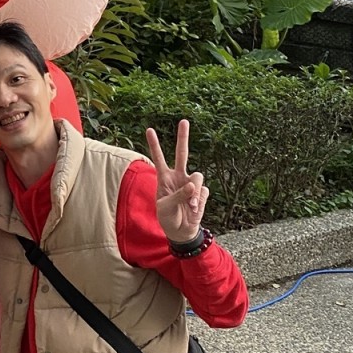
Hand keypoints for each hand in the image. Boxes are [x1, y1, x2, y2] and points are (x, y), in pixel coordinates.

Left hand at [145, 121, 208, 244]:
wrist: (181, 231)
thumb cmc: (168, 218)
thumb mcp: (166, 207)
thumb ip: (178, 195)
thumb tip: (193, 185)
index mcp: (164, 178)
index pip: (159, 158)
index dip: (155, 144)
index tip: (149, 129)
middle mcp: (178, 177)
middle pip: (182, 153)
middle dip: (183, 137)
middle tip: (184, 121)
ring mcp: (191, 184)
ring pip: (197, 176)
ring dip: (194, 192)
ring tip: (189, 206)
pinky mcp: (202, 192)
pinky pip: (203, 192)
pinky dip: (198, 201)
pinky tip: (193, 209)